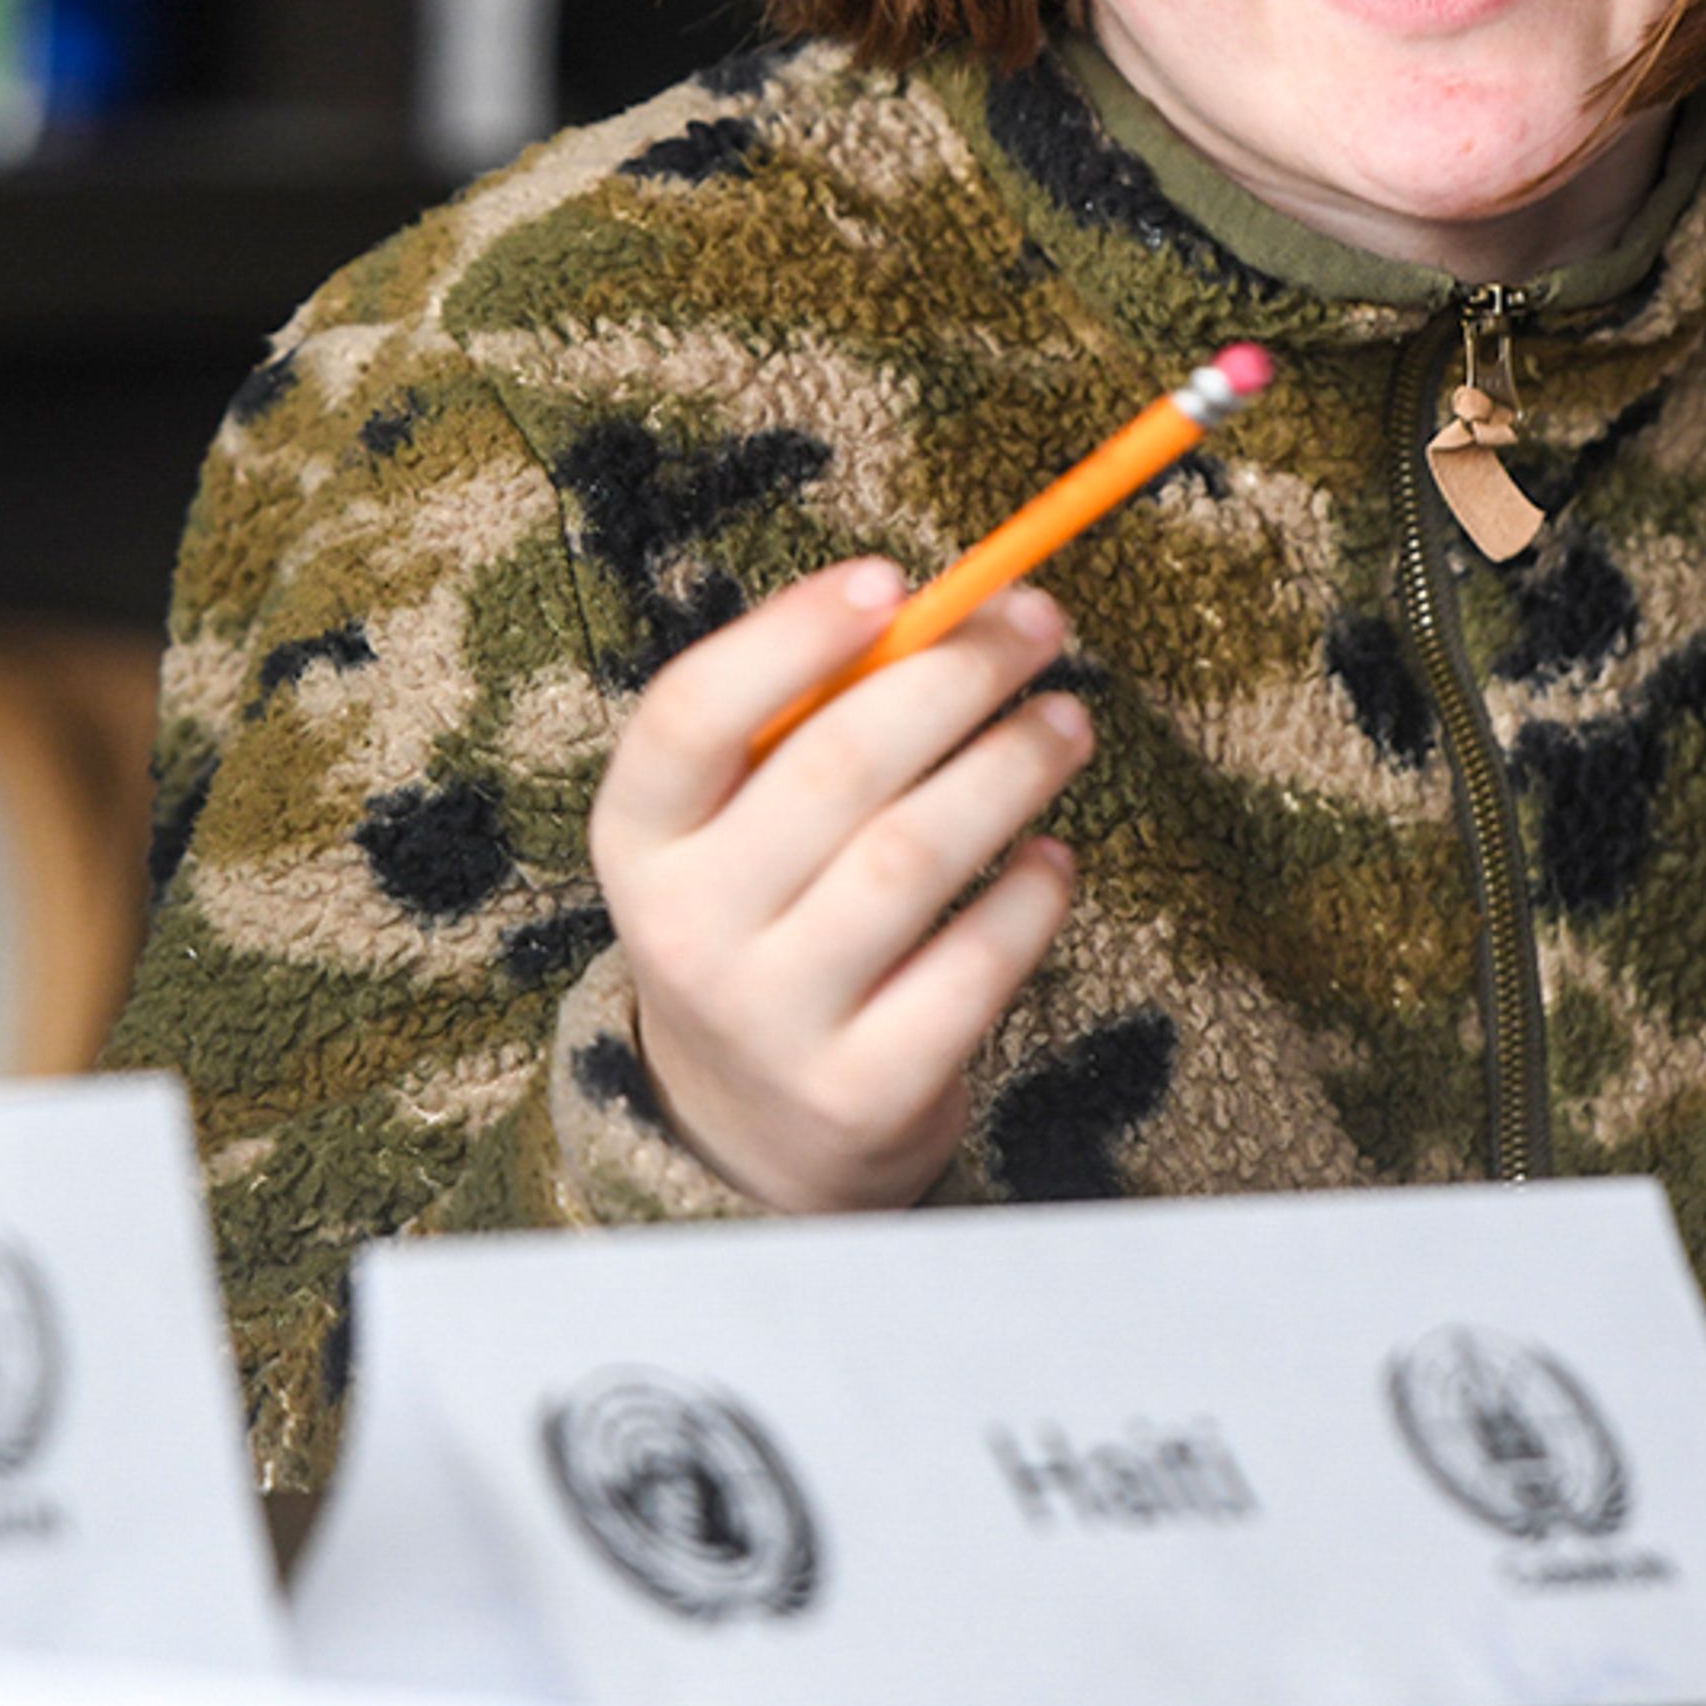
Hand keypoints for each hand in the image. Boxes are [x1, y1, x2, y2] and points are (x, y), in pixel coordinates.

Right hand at [587, 560, 1088, 1212]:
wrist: (753, 1130)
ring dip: (1009, 768)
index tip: (892, 575)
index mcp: (639, 837)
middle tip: (1039, 624)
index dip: (792, 635)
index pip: (690, 715)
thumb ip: (809, 719)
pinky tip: (1054, 857)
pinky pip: (970, 968)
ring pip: (911, 858)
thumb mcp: (737, 825)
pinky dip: (1029, 897)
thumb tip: (945, 603)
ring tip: (1067, 722)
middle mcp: (685, 930)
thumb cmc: (770, 914)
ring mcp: (771, 1018)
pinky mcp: (862, 1090)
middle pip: (830, 770)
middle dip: (954, 676)